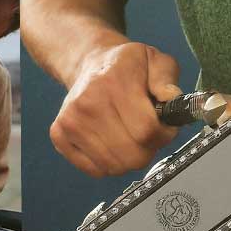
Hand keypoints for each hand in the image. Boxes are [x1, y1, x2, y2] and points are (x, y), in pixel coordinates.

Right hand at [50, 42, 181, 176]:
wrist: (89, 65)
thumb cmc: (126, 67)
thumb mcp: (155, 60)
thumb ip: (167, 80)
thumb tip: (171, 100)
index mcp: (114, 82)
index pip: (146, 130)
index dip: (163, 135)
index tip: (164, 128)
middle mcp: (87, 103)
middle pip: (131, 154)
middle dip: (148, 150)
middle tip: (148, 136)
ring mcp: (70, 122)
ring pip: (113, 166)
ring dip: (128, 158)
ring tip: (130, 138)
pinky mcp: (59, 135)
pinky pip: (94, 170)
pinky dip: (108, 164)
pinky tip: (111, 144)